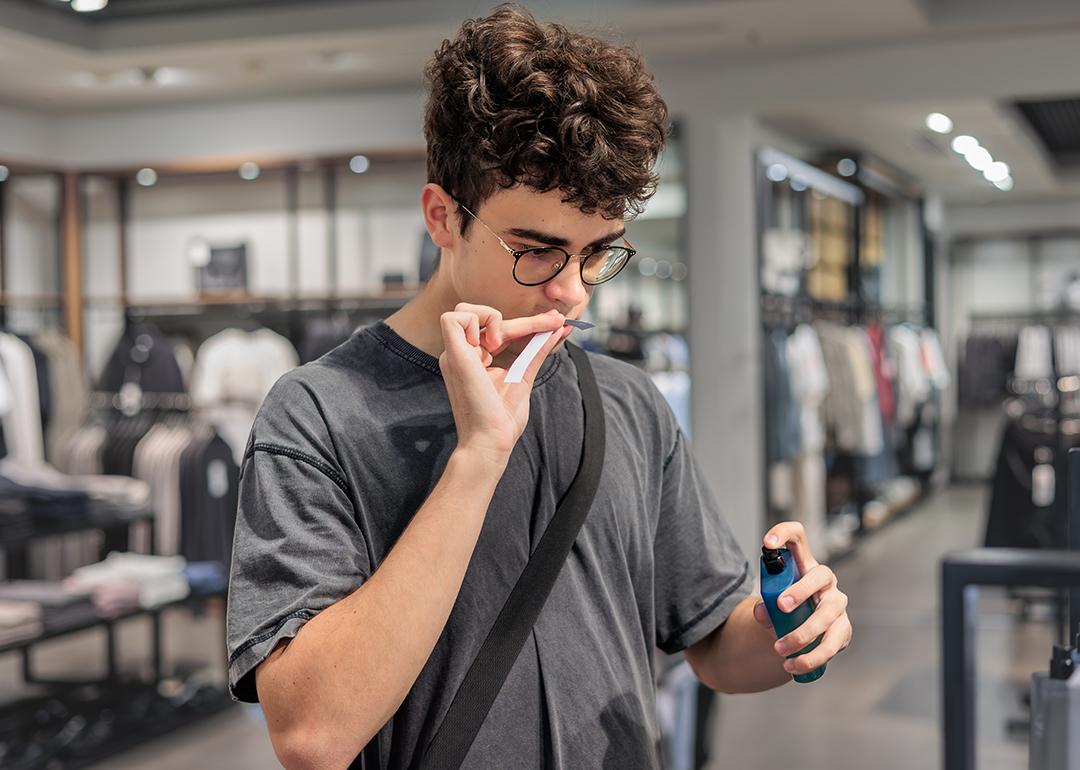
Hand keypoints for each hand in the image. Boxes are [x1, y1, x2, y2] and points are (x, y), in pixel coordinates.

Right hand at [439, 303, 569, 464]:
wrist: (491, 440)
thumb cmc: (503, 417)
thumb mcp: (524, 375)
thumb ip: (537, 350)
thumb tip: (558, 328)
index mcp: (475, 358)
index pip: (499, 329)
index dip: (528, 323)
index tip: (557, 322)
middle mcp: (462, 353)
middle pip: (487, 317)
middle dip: (526, 320)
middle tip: (554, 322)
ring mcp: (455, 354)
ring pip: (465, 311)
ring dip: (491, 317)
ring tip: (505, 342)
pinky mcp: (453, 355)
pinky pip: (452, 318)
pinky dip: (475, 321)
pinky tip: (491, 343)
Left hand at [753, 521, 851, 676]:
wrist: (799, 632)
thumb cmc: (784, 610)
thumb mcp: (769, 606)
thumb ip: (764, 607)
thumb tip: (761, 612)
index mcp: (803, 564)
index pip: (798, 537)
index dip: (783, 533)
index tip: (766, 543)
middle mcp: (824, 580)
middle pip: (820, 575)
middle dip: (801, 590)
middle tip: (780, 607)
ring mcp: (837, 604)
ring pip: (828, 614)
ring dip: (804, 633)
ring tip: (779, 649)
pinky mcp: (843, 629)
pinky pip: (832, 643)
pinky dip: (811, 658)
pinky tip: (792, 666)